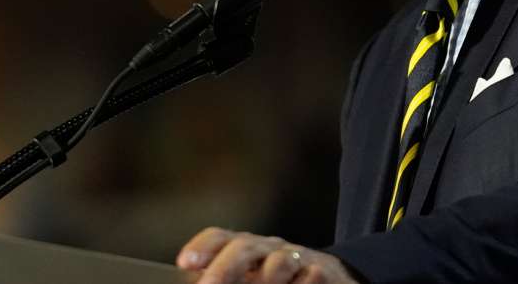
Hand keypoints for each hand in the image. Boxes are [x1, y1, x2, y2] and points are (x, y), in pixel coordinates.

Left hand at [176, 227, 357, 283]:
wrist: (331, 278)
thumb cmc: (280, 282)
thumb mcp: (251, 277)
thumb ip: (226, 278)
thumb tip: (199, 281)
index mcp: (247, 249)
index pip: (221, 237)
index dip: (203, 246)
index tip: (186, 262)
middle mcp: (269, 249)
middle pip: (245, 247)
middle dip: (224, 268)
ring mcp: (297, 259)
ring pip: (279, 262)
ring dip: (265, 277)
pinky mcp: (323, 272)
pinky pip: (311, 276)